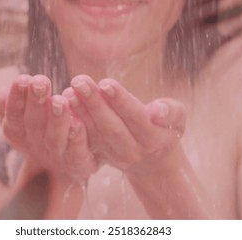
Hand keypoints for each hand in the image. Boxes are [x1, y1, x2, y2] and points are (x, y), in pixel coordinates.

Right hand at [0, 74, 98, 180]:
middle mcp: (36, 146)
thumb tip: (2, 93)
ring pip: (55, 140)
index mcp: (19, 133)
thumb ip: (8, 105)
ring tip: (59, 100)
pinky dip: (77, 139)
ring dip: (56, 120)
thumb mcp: (20, 118)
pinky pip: (76, 153)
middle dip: (36, 102)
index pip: (13, 115)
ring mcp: (57, 157)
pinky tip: (78, 123)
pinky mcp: (78, 165)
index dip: (16, 98)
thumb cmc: (41, 131)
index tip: (22, 79)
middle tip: (40, 81)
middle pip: (33, 124)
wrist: (66, 167)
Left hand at [64, 75, 185, 172]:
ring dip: (80, 111)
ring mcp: (112, 154)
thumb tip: (156, 111)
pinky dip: (73, 121)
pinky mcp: (98, 153)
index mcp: (152, 138)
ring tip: (69, 90)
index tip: (106, 83)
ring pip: (95, 132)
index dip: (120, 101)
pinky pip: (84, 137)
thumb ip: (171, 111)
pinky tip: (64, 102)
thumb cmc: (165, 128)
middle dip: (94, 103)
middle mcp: (131, 149)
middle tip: (79, 80)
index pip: (135, 117)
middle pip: (110, 125)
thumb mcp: (177, 119)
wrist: (152, 161)